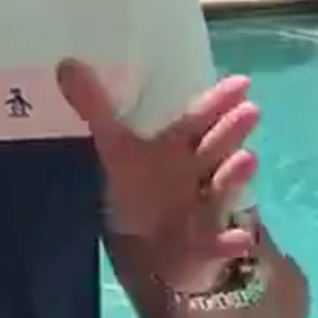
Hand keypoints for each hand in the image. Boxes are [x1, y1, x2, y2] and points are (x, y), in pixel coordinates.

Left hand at [56, 60, 260, 292]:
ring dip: (232, 176)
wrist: (147, 253)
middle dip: (230, 131)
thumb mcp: (112, 149)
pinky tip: (239, 239)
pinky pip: (218, 246)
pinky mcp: (205, 247)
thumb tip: (66, 64)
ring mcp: (202, 210)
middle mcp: (192, 176)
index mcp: (173, 150)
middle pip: (212, 149)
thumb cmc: (136, 190)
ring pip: (219, 190)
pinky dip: (228, 243)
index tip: (241, 81)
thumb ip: (93, 108)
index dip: (216, 101)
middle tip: (251, 109)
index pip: (195, 121)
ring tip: (247, 158)